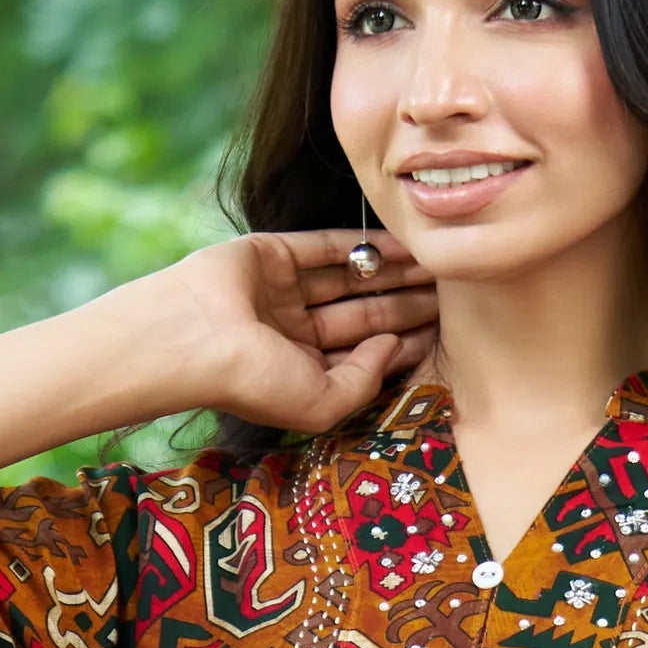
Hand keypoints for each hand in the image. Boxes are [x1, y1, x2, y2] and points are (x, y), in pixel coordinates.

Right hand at [155, 227, 438, 433]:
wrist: (193, 339)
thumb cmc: (253, 383)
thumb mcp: (322, 402)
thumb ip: (364, 381)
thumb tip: (393, 345)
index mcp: (303, 372)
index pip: (364, 355)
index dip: (405, 344)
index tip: (448, 334)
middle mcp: (295, 332)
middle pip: (364, 314)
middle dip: (407, 305)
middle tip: (454, 294)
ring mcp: (284, 291)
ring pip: (351, 280)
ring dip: (393, 273)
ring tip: (437, 266)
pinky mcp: (273, 254)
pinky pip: (327, 246)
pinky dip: (363, 245)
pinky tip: (403, 245)